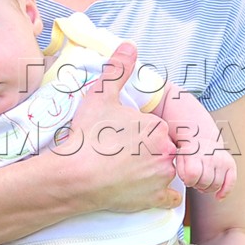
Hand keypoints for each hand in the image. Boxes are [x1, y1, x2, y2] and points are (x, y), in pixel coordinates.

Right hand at [56, 41, 181, 212]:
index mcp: (158, 128)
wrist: (74, 174)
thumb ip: (118, 70)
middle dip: (152, 150)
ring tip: (133, 170)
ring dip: (158, 170)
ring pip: (170, 171)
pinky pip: (170, 198)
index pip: (159, 128)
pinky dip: (164, 195)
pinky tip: (149, 190)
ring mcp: (161, 178)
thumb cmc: (87, 136)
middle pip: (166, 148)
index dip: (144, 131)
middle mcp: (166, 152)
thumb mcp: (101, 96)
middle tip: (127, 153)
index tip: (128, 134)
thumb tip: (129, 45)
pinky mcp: (154, 199)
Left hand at [173, 117, 235, 198]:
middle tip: (195, 182)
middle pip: (205, 182)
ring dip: (208, 189)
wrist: (201, 136)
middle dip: (198, 186)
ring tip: (203, 183)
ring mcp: (222, 161)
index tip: (187, 180)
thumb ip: (180, 170)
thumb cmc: (189, 149)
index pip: (193, 174)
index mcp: (196, 154)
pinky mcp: (230, 164)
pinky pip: (231, 182)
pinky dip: (225, 192)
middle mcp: (210, 157)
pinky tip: (219, 197)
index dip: (189, 181)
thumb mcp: (179, 156)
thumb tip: (188, 181)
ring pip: (216, 185)